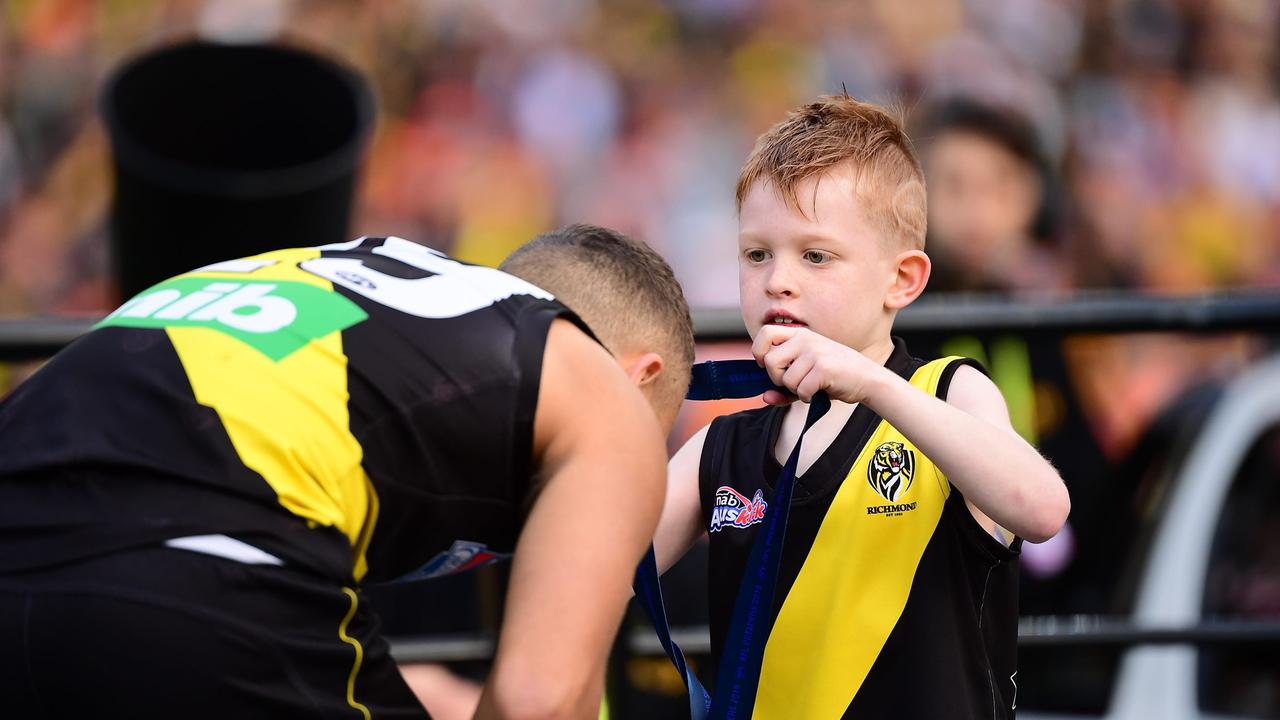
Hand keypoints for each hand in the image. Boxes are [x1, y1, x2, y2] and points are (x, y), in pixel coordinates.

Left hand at [752, 326, 879, 404]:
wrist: (867, 379)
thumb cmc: (835, 376)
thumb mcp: (807, 375)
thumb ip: (784, 386)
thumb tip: (765, 397)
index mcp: (800, 335)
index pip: (765, 332)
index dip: (758, 351)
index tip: (766, 365)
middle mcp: (806, 339)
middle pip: (769, 360)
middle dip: (777, 378)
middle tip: (793, 382)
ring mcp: (815, 352)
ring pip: (785, 379)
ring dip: (795, 390)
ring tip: (811, 386)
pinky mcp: (823, 367)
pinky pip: (801, 389)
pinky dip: (807, 397)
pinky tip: (818, 393)